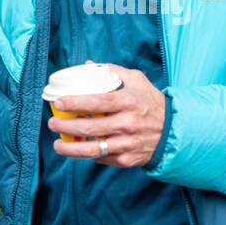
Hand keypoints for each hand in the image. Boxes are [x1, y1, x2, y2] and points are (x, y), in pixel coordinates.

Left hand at [48, 62, 164, 167]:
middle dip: (64, 126)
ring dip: (70, 149)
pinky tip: (81, 149)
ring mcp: (127, 143)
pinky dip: (89, 155)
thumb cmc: (150, 102)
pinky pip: (103, 158)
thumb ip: (112, 71)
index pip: (96, 102)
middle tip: (52, 123)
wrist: (172, 129)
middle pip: (88, 127)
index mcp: (128, 101)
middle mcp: (127, 123)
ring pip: (92, 150)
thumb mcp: (136, 80)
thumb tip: (87, 65)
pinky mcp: (127, 159)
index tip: (59, 102)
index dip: (74, 103)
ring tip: (58, 145)